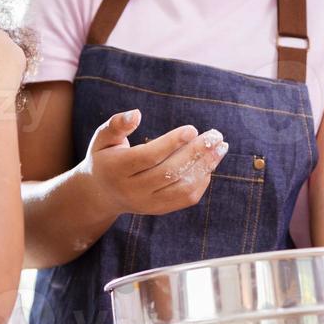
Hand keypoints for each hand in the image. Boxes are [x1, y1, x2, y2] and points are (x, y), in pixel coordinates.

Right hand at [82, 109, 228, 216]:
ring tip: (221, 148)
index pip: (148, 157)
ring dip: (205, 167)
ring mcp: (147, 203)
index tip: (192, 129)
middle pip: (169, 173)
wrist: (102, 194)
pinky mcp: (159, 209)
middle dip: (195, 153)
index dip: (171, 143)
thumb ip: (117, 124)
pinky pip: (186, 198)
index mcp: (117, 169)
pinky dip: (202, 180)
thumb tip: (136, 114)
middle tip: (215, 135)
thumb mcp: (103, 138)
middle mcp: (132, 190)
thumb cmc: (106, 157)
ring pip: (181, 188)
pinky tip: (210, 163)